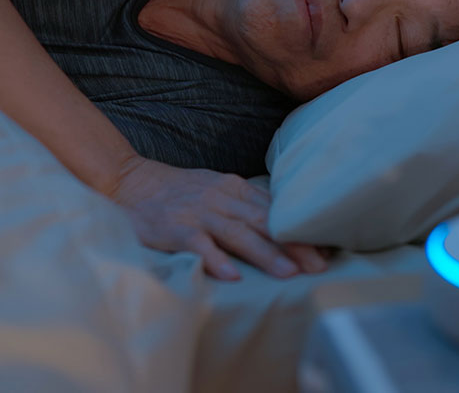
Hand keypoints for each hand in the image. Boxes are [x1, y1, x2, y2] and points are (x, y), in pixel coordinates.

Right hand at [110, 156, 326, 280]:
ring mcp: (198, 213)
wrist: (131, 182)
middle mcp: (221, 198)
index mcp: (235, 188)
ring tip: (289, 272)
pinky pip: (199, 246)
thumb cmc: (181, 192)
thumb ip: (247, 205)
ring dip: (265, 253)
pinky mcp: (176, 229)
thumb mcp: (218, 190)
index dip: (301, 229)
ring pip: (238, 234)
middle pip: (265, 221)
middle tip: (319, 265)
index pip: (276, 210)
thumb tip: (284, 225)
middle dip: (295, 244)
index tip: (326, 248)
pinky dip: (217, 260)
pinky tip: (233, 276)